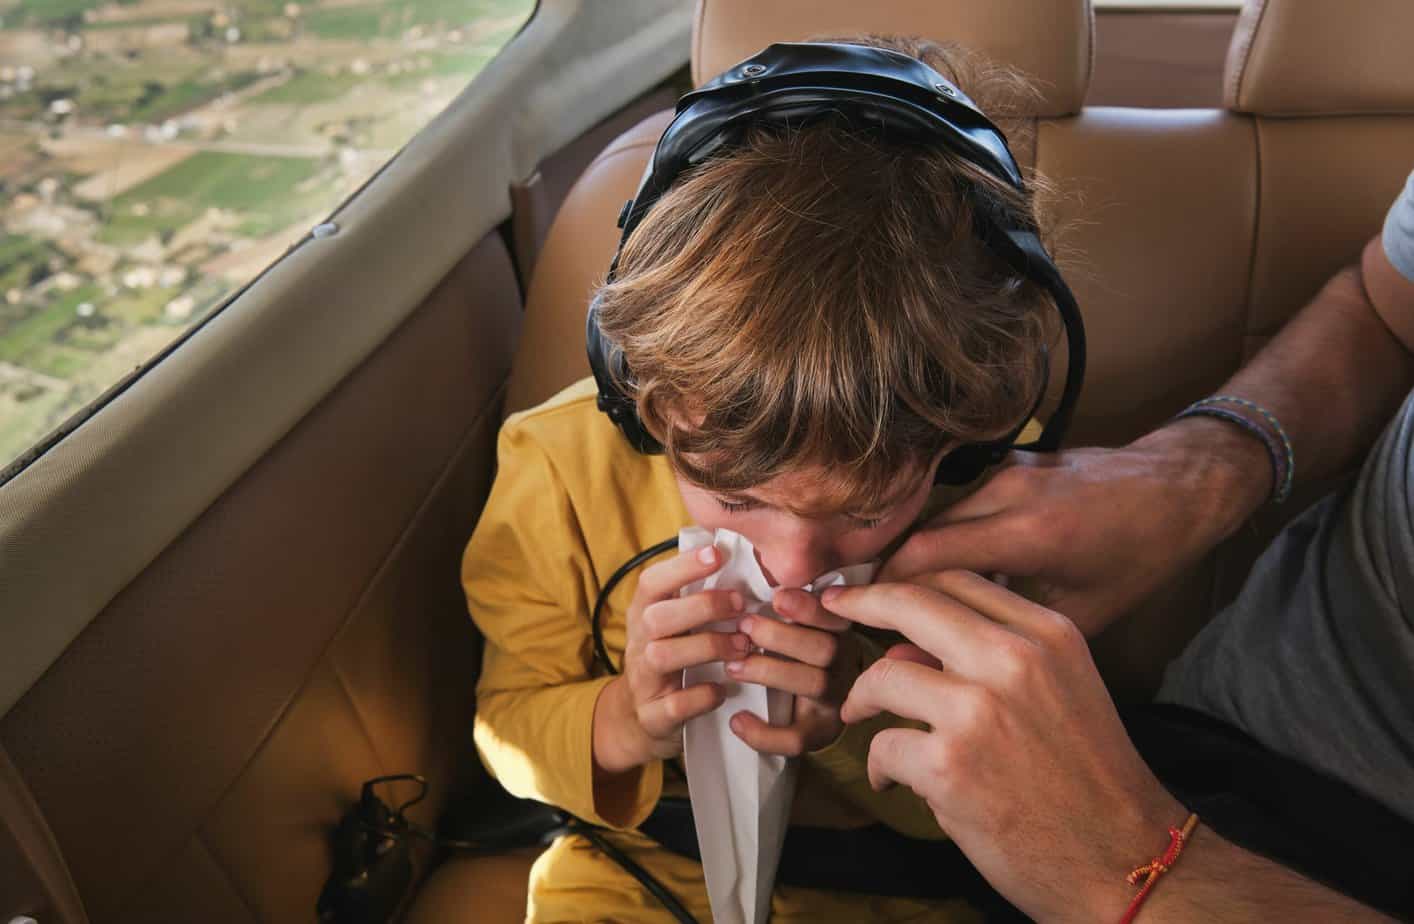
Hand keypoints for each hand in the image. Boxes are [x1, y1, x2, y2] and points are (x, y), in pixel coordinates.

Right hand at [593, 545, 748, 772]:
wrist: (641, 720)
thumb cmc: (672, 658)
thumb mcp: (676, 626)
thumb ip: (697, 597)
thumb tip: (740, 557)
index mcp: (644, 614)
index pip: (652, 582)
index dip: (682, 566)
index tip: (717, 554)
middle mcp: (638, 643)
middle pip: (656, 616)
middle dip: (701, 606)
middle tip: (740, 604)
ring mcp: (642, 680)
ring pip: (662, 655)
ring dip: (708, 646)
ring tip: (742, 646)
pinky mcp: (653, 716)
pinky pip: (674, 705)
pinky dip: (701, 696)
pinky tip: (723, 689)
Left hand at [725, 588, 861, 754]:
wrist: (809, 705)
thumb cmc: (791, 649)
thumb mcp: (793, 622)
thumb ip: (779, 600)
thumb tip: (738, 560)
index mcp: (836, 630)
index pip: (834, 616)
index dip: (809, 606)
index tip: (777, 596)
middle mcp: (842, 662)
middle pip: (825, 648)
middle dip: (782, 636)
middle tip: (744, 625)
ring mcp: (833, 698)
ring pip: (813, 684)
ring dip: (770, 671)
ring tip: (732, 665)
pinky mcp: (817, 732)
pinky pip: (797, 738)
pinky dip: (765, 733)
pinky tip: (736, 720)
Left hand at [827, 572, 1186, 922]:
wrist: (1125, 858)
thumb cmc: (1086, 776)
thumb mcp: (1059, 690)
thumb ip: (990, 656)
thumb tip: (906, 645)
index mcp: (1046, 634)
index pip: (957, 579)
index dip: (904, 582)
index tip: (871, 591)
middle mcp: (1013, 660)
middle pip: (909, 602)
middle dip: (860, 602)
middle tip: (835, 610)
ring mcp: (978, 710)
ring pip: (883, 675)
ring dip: (862, 700)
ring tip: (864, 720)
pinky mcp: (949, 766)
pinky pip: (882, 747)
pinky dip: (878, 768)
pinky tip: (892, 782)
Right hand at [880, 417, 1270, 634]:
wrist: (1180, 487)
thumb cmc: (1138, 559)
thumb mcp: (1079, 615)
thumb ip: (996, 638)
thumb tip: (914, 661)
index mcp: (1028, 533)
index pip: (924, 556)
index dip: (881, 588)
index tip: (853, 616)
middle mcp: (1009, 492)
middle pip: (920, 533)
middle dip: (889, 575)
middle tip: (865, 613)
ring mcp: (1008, 470)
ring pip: (937, 516)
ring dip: (918, 556)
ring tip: (902, 599)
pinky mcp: (1012, 461)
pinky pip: (962, 502)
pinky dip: (947, 536)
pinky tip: (949, 568)